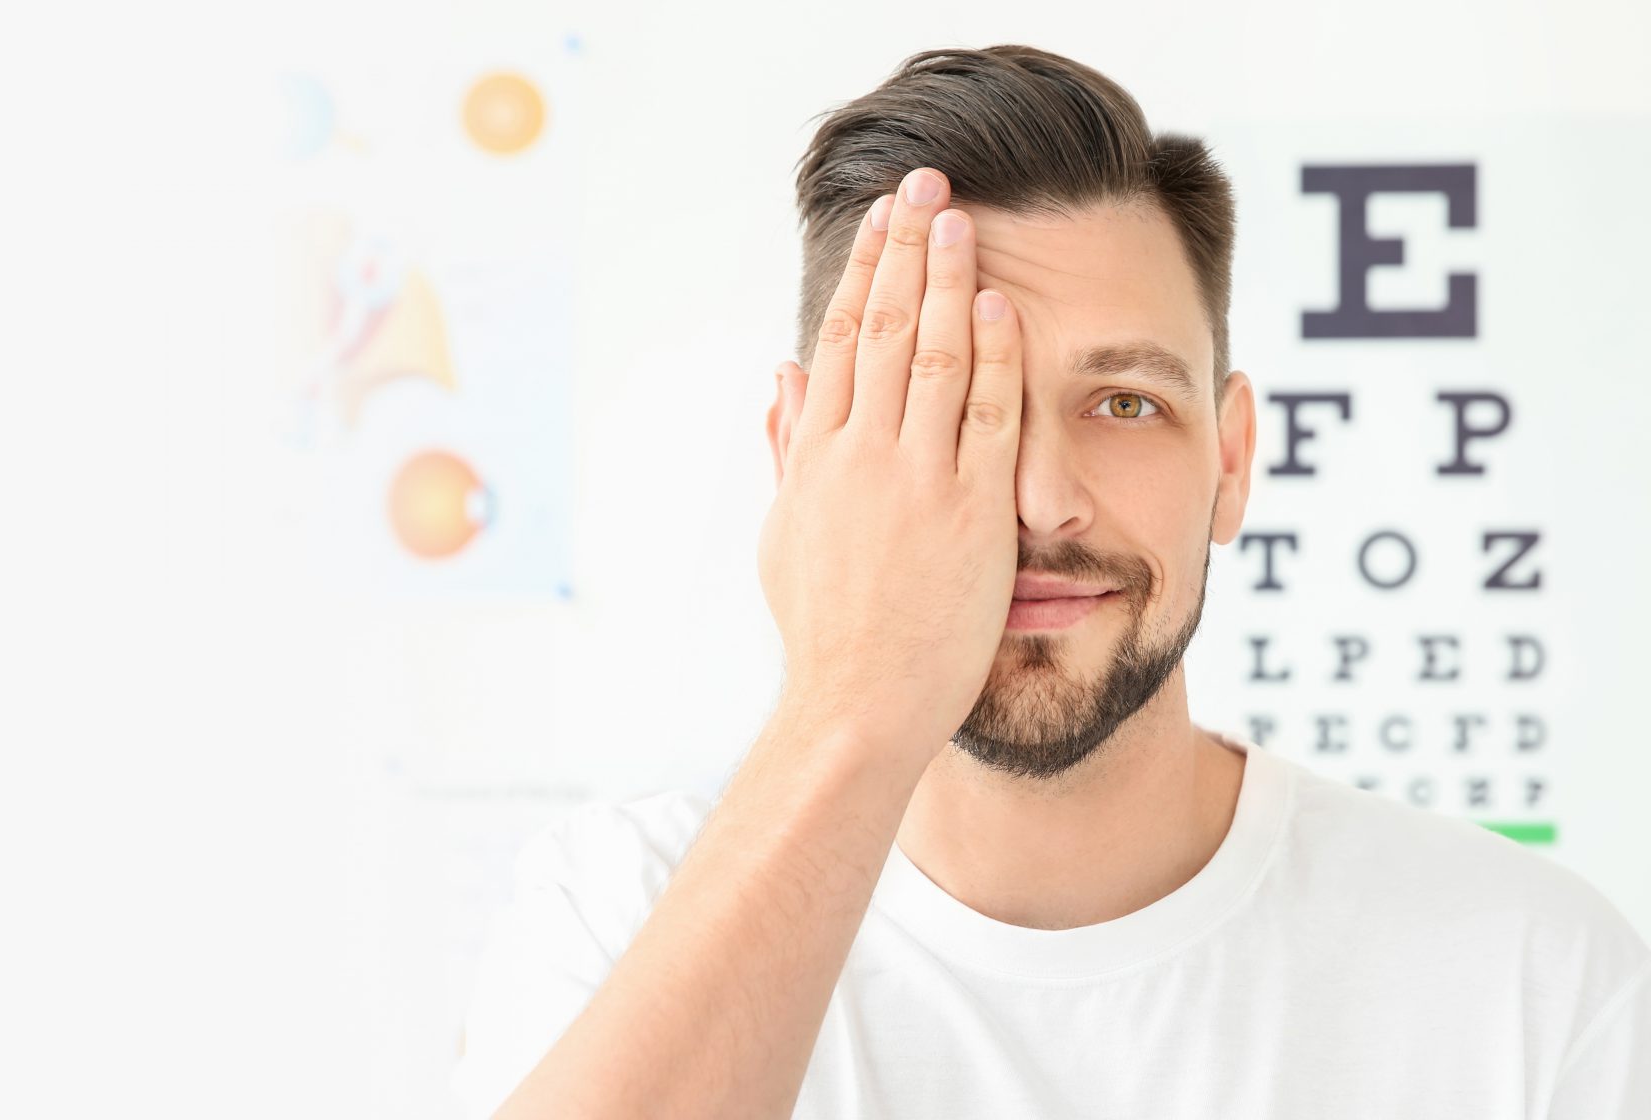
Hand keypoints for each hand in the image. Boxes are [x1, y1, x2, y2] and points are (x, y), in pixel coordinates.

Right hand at [758, 166, 1022, 767]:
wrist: (858, 703)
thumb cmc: (823, 629)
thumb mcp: (785, 532)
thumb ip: (787, 448)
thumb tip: (780, 376)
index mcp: (815, 457)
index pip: (838, 339)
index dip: (863, 271)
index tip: (882, 219)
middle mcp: (860, 455)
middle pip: (881, 327)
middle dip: (905, 249)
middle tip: (924, 183)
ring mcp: (915, 480)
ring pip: (931, 354)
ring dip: (948, 279)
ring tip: (961, 216)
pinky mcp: (968, 511)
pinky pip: (986, 415)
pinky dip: (992, 355)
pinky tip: (998, 303)